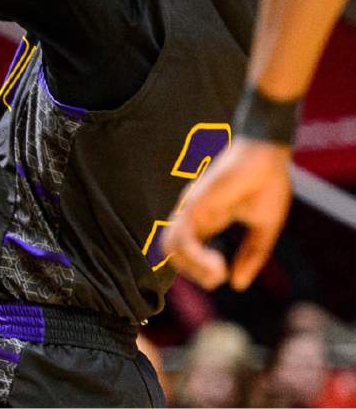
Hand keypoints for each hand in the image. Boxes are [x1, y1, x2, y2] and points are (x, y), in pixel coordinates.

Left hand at [162, 138, 291, 290]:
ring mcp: (192, 209)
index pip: (186, 253)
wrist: (270, 155)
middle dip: (194, 274)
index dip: (199, 272)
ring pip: (169, 248)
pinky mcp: (196, 204)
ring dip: (192, 269)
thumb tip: (237, 284)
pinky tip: (218, 262)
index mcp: (207, 221)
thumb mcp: (264, 229)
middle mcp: (194, 216)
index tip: (225, 273)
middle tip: (219, 274)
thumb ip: (251, 256)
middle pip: (172, 253)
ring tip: (219, 269)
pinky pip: (181, 236)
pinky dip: (194, 256)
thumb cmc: (268, 185)